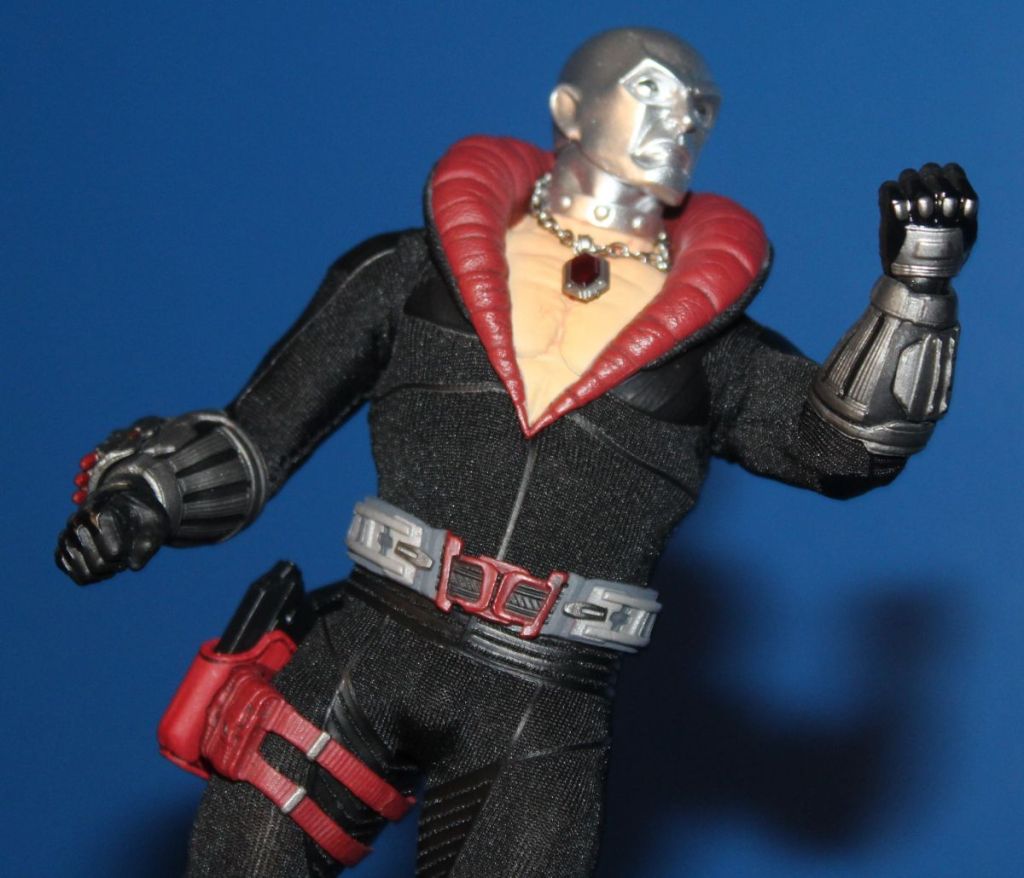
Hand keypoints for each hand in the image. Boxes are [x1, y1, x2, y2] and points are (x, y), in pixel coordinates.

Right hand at [55, 484, 168, 584]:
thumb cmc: (141, 512)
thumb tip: (133, 566)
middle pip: (99, 566)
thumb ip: (149, 544)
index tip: (132, 540)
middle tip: (126, 550)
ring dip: (107, 572)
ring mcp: (66, 538)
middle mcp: (75, 524)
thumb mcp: (156, 522)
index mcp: (96, 513)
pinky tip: (106, 562)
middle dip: (118, 564)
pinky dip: (97, 576)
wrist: (123, 500)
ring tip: (116, 556)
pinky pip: (79, 578)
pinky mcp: (63, 551)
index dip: (129, 553)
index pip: (113, 553)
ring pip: (86, 575)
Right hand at [879, 163, 977, 279]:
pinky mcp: (888, 212)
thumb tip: (951, 196)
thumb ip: (964, 208)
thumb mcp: (965, 233)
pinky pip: (888, 189)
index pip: (951, 169)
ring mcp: (906, 202)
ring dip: (917, 191)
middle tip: (936, 212)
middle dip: (934, 186)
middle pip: (929, 169)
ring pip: (908, 175)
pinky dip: (896, 198)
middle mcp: (927, 194)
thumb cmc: (946, 257)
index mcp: (947, 195)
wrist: (920, 279)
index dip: (953, 182)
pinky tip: (903, 217)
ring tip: (922, 215)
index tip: (955, 207)